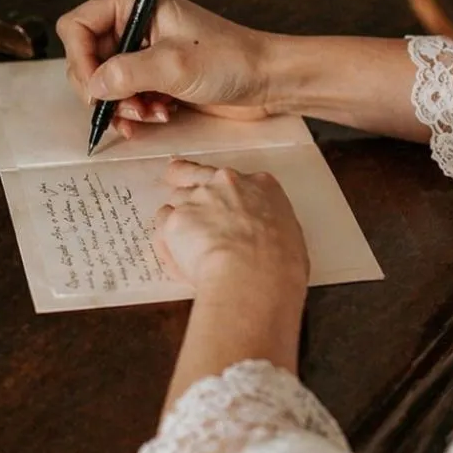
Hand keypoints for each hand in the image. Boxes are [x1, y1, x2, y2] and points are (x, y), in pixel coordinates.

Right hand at [57, 0, 276, 139]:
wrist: (265, 80)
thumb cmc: (231, 59)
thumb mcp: (174, 65)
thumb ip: (126, 73)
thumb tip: (92, 86)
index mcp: (133, 1)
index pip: (76, 27)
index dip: (81, 61)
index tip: (97, 89)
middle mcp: (133, 21)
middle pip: (86, 58)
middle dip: (104, 90)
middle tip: (128, 108)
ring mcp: (141, 48)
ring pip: (103, 82)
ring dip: (122, 105)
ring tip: (149, 114)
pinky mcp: (152, 73)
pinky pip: (123, 95)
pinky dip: (134, 111)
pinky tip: (158, 116)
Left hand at [153, 159, 308, 298]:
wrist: (254, 276)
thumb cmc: (281, 264)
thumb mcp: (290, 236)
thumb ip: (268, 226)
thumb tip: (262, 240)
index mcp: (260, 185)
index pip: (231, 176)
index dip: (218, 186)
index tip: (212, 193)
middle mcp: (225, 184)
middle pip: (191, 176)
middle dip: (185, 191)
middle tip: (183, 209)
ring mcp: (197, 198)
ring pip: (174, 203)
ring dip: (177, 224)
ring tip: (187, 254)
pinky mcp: (174, 220)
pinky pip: (162, 230)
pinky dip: (166, 245)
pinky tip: (179, 264)